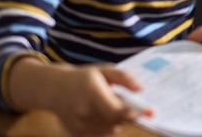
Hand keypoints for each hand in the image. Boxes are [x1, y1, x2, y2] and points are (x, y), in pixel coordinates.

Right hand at [9, 58, 143, 136]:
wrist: (54, 89)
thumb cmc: (82, 78)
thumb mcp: (104, 70)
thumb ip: (124, 78)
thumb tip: (141, 89)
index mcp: (92, 92)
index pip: (116, 110)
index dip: (133, 113)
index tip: (147, 112)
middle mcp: (84, 110)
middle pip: (116, 122)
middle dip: (126, 115)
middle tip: (123, 103)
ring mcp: (79, 124)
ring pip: (111, 130)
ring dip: (116, 121)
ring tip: (106, 106)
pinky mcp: (76, 133)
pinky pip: (101, 135)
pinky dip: (106, 127)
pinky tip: (99, 115)